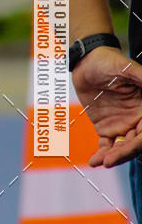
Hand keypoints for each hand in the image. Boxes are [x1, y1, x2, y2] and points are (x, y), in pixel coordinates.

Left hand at [71, 46, 141, 166]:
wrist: (86, 62)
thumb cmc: (109, 61)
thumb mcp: (127, 68)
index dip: (138, 143)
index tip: (126, 148)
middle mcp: (136, 119)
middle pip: (134, 143)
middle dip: (123, 153)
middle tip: (108, 161)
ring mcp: (121, 125)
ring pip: (120, 147)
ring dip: (112, 157)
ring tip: (100, 162)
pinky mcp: (105, 127)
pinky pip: (105, 145)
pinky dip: (101, 154)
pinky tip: (94, 161)